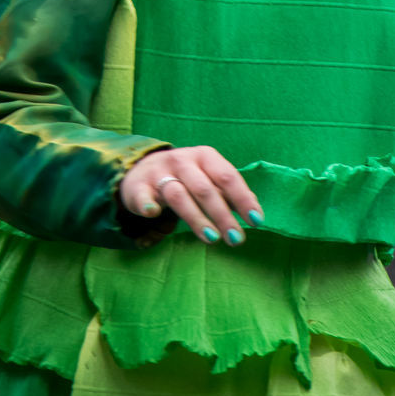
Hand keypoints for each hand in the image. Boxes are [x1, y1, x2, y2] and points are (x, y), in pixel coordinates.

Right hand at [119, 146, 263, 246]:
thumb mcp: (208, 177)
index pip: (227, 176)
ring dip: (196, 218)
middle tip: (236, 238)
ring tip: (212, 238)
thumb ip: (228, 192)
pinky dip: (147, 204)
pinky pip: (143, 196)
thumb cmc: (185, 177)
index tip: (256, 221)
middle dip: (222, 214)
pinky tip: (154, 215)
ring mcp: (159, 173)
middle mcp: (182, 161)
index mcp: (204, 156)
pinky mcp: (138, 187)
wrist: (141, 169)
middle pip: (204, 188)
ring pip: (178, 195)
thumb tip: (255, 210)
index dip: (243, 198)